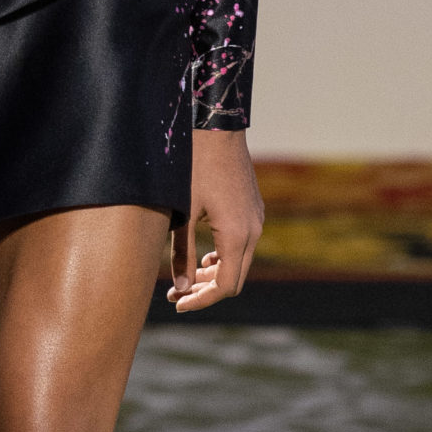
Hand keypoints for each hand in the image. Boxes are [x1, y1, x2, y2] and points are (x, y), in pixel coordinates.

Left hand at [168, 129, 263, 312]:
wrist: (216, 128)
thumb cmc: (194, 167)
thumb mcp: (182, 213)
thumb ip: (182, 254)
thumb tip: (180, 288)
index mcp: (237, 235)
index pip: (225, 286)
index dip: (201, 300)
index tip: (177, 304)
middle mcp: (253, 230)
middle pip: (235, 279)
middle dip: (206, 291)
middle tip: (176, 294)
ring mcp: (256, 218)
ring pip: (240, 261)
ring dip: (214, 273)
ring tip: (186, 277)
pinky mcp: (253, 208)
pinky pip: (243, 244)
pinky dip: (224, 256)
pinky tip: (204, 255)